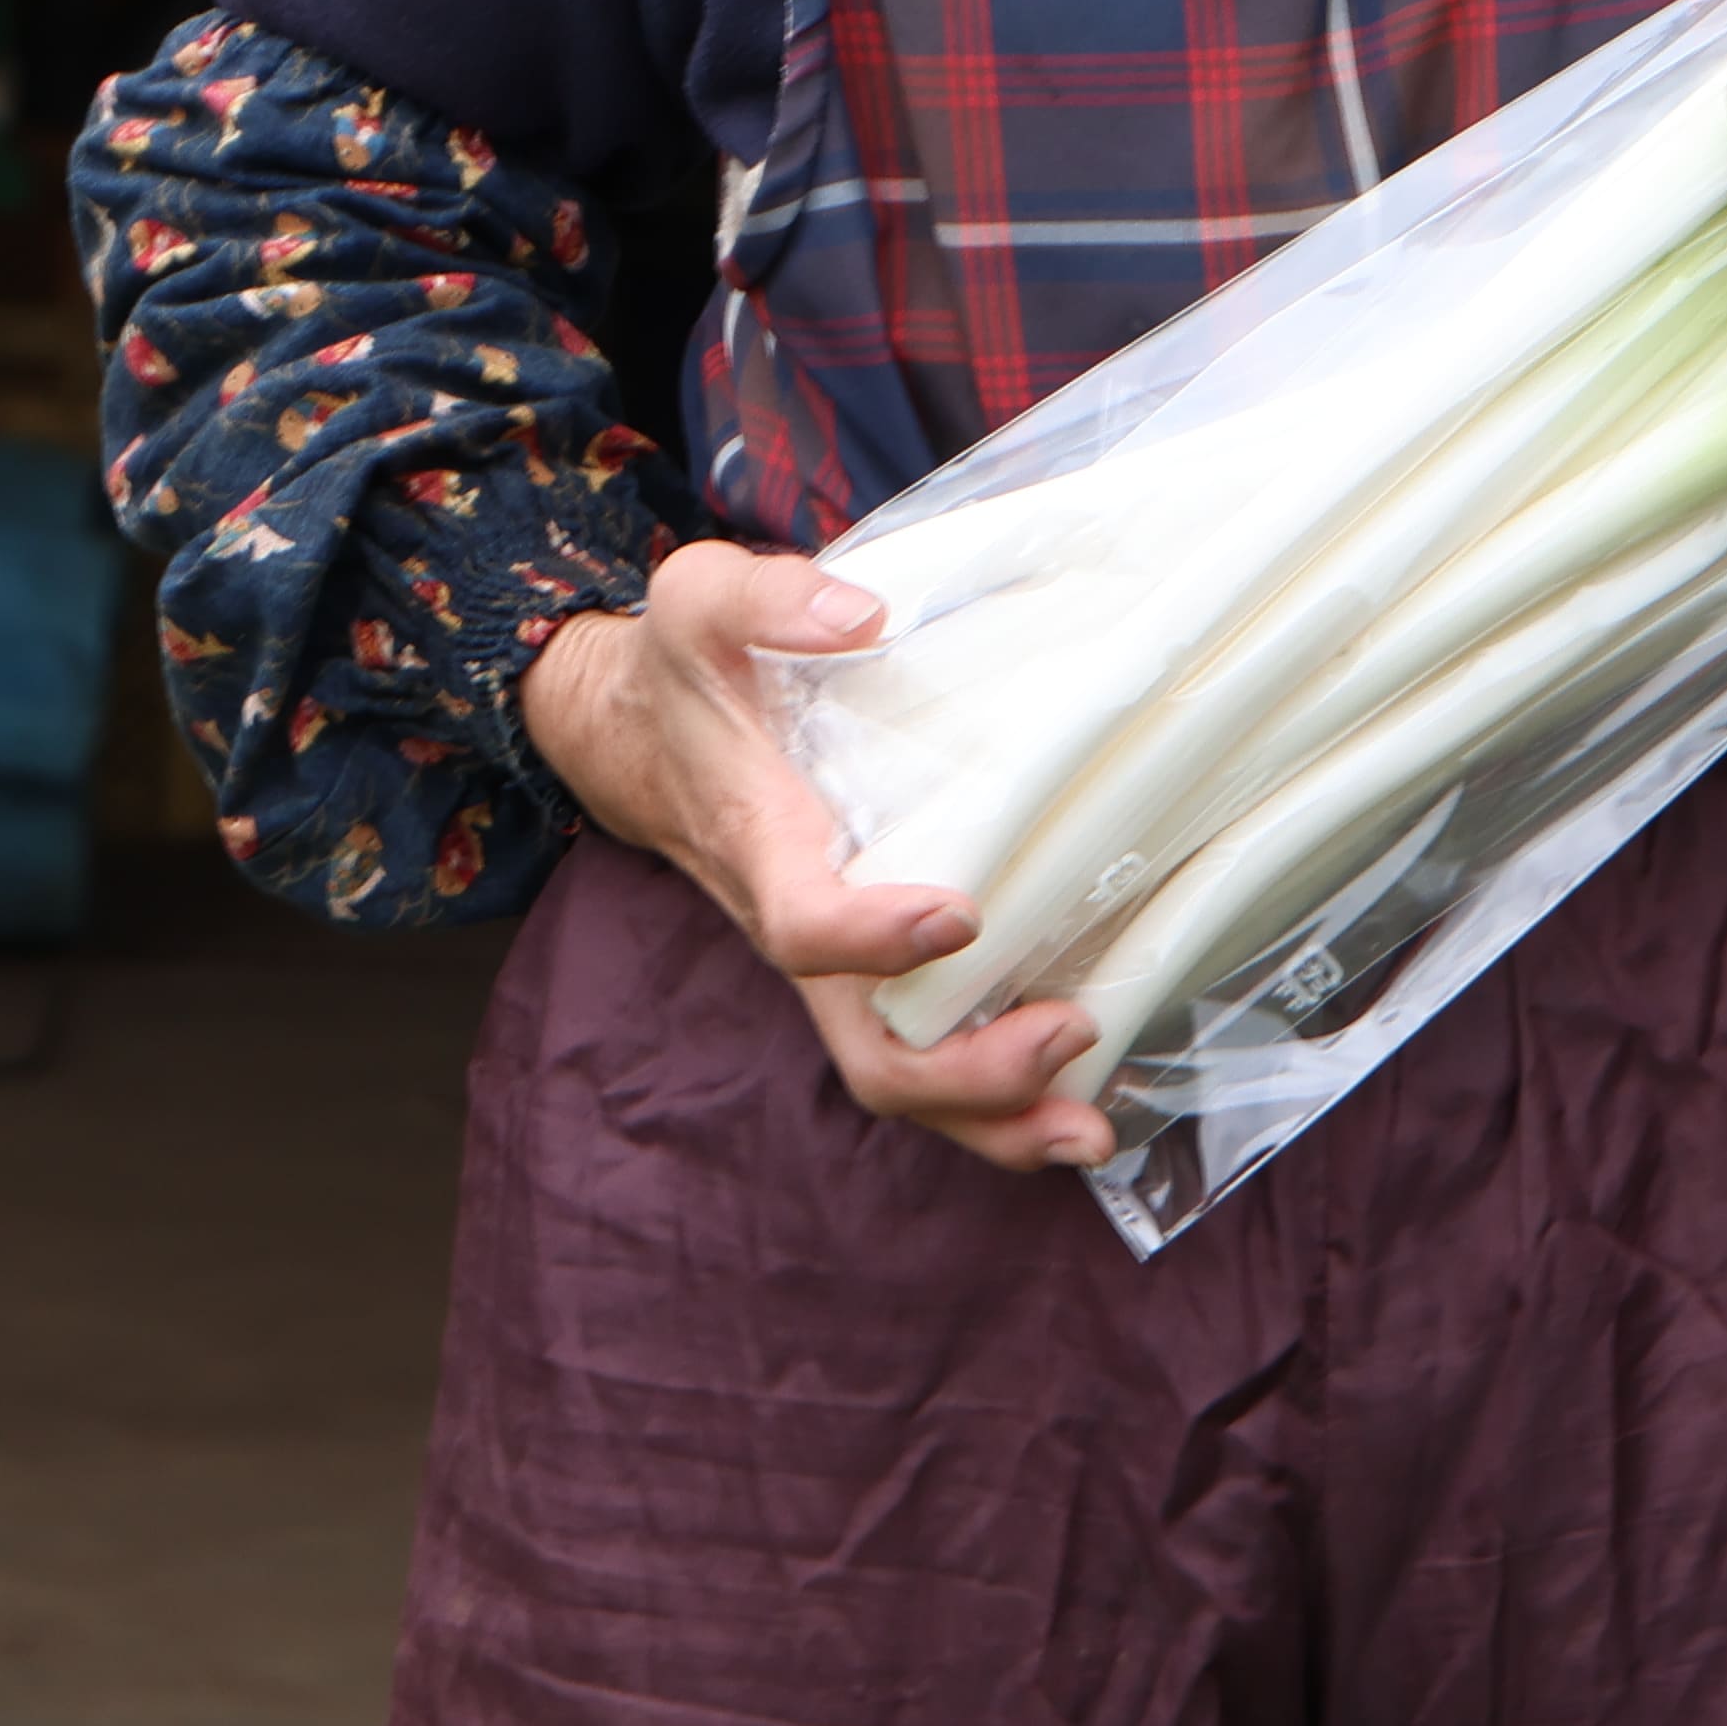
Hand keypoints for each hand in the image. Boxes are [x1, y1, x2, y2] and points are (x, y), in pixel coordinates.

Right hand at [516, 540, 1117, 1173]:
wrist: (635, 741)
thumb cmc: (682, 675)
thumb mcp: (698, 601)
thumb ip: (768, 600)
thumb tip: (864, 616)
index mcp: (761, 850)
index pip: (807, 927)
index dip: (875, 939)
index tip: (960, 913)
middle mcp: (799, 929)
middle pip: (870, 1054)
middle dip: (968, 1075)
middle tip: (1069, 1034)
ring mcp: (835, 968)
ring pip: (903, 1078)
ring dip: (998, 1116)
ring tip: (1090, 1125)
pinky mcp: (869, 971)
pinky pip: (925, 1054)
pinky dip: (999, 1096)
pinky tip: (1081, 1097)